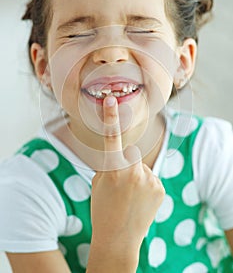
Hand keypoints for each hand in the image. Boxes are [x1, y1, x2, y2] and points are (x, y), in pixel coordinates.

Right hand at [90, 95, 164, 258]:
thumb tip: (124, 155)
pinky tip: (141, 202)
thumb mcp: (99, 184)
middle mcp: (132, 172)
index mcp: (112, 170)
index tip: (111, 100)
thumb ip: (110, 165)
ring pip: (142, 168)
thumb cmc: (102, 209)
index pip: (111, 138)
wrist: (118, 239)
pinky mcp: (160, 188)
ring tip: (131, 198)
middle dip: (126, 164)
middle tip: (121, 186)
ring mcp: (149, 180)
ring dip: (137, 178)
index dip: (111, 117)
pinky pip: (152, 178)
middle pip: (131, 154)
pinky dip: (147, 187)